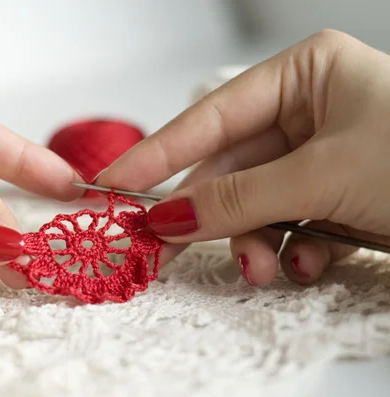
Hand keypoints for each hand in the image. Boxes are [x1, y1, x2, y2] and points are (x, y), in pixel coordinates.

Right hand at [98, 30, 389, 286]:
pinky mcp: (337, 198)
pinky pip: (289, 224)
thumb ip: (237, 197)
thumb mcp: (324, 175)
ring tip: (262, 268)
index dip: (157, 153)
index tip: (112, 181)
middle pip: (229, 168)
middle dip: (208, 214)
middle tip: (165, 246)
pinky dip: (288, 251)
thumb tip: (166, 217)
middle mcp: (309, 112)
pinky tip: (304, 263)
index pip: (210, 118)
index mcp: (305, 76)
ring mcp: (322, 157)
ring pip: (255, 204)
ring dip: (251, 241)